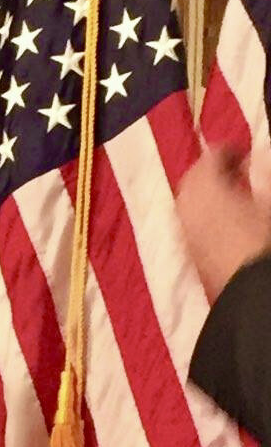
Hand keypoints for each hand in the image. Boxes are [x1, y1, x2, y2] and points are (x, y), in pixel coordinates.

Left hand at [177, 146, 270, 300]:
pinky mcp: (190, 257)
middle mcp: (187, 210)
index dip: (228, 151)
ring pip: (188, 205)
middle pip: (192, 181)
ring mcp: (185, 235)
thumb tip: (258, 156)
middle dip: (212, 173)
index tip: (245, 152)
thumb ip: (263, 173)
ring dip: (206, 195)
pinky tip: (225, 221)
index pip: (208, 158)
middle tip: (236, 171)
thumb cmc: (264, 240)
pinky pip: (191, 226)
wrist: (249, 295)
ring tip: (233, 195)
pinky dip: (203, 216)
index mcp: (206, 189)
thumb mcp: (269, 200)